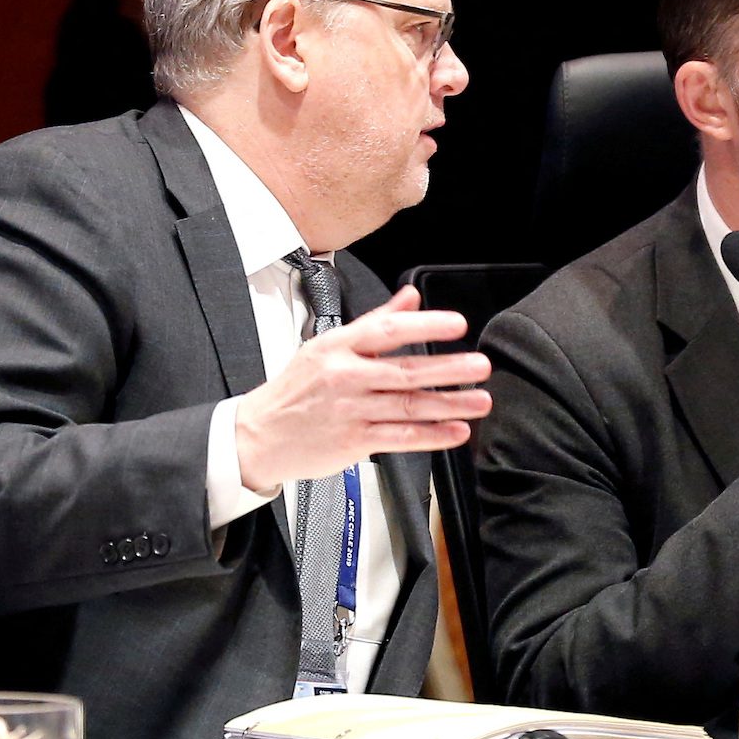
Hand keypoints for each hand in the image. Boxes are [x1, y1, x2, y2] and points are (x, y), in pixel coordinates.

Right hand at [235, 286, 491, 486]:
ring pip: (408, 406)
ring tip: (480, 400)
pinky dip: (432, 436)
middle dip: (448, 369)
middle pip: (404, 371)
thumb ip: (375, 322)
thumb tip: (411, 297)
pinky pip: (401, 438)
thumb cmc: (296, 389)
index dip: (424, 326)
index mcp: (339, 347)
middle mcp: (346, 377)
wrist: (258, 436)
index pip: (386, 331)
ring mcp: (350, 411)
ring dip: (450, 404)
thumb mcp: (327, 345)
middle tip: (480, 365)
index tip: (456, 324)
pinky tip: (456, 432)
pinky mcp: (354, 441)